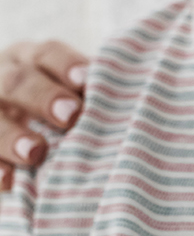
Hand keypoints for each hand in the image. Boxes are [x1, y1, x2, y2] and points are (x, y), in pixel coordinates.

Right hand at [0, 40, 88, 191]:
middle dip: (43, 97)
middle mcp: (5, 79)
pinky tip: (8, 181)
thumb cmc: (71, 114)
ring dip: (11, 135)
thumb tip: (138, 109)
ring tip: (36, 153)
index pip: (47, 54)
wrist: (32, 135)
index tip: (86, 82)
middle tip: (70, 116)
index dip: (65, 65)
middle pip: (18, 81)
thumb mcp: (79, 100)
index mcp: (34, 61)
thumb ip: (97, 100)